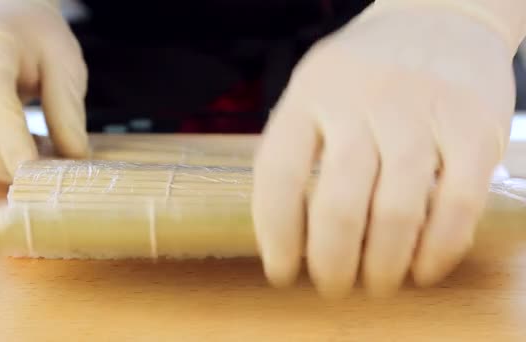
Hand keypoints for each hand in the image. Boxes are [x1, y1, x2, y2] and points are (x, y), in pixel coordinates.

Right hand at [0, 0, 88, 182]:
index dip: (9, 138)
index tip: (30, 170)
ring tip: (43, 162)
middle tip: (47, 180)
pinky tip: (25, 155)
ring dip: (1, 167)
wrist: (4, 24)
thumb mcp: (65, 64)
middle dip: (5, 165)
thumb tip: (74, 159)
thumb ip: (67, 110)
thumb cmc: (37, 41)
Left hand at [252, 4, 515, 297]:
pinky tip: (423, 269)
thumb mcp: (315, 87)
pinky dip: (438, 250)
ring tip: (373, 284)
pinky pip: (456, 205)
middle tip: (332, 287)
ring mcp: (420, 111)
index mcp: (310, 94)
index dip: (277, 236)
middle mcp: (361, 100)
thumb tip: (289, 232)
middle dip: (331, 263)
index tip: (282, 272)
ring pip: (396, 212)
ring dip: (382, 266)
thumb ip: (298, 147)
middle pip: (337, 205)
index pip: (279, 176)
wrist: (442, 17)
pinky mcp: (473, 127)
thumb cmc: (367, 69)